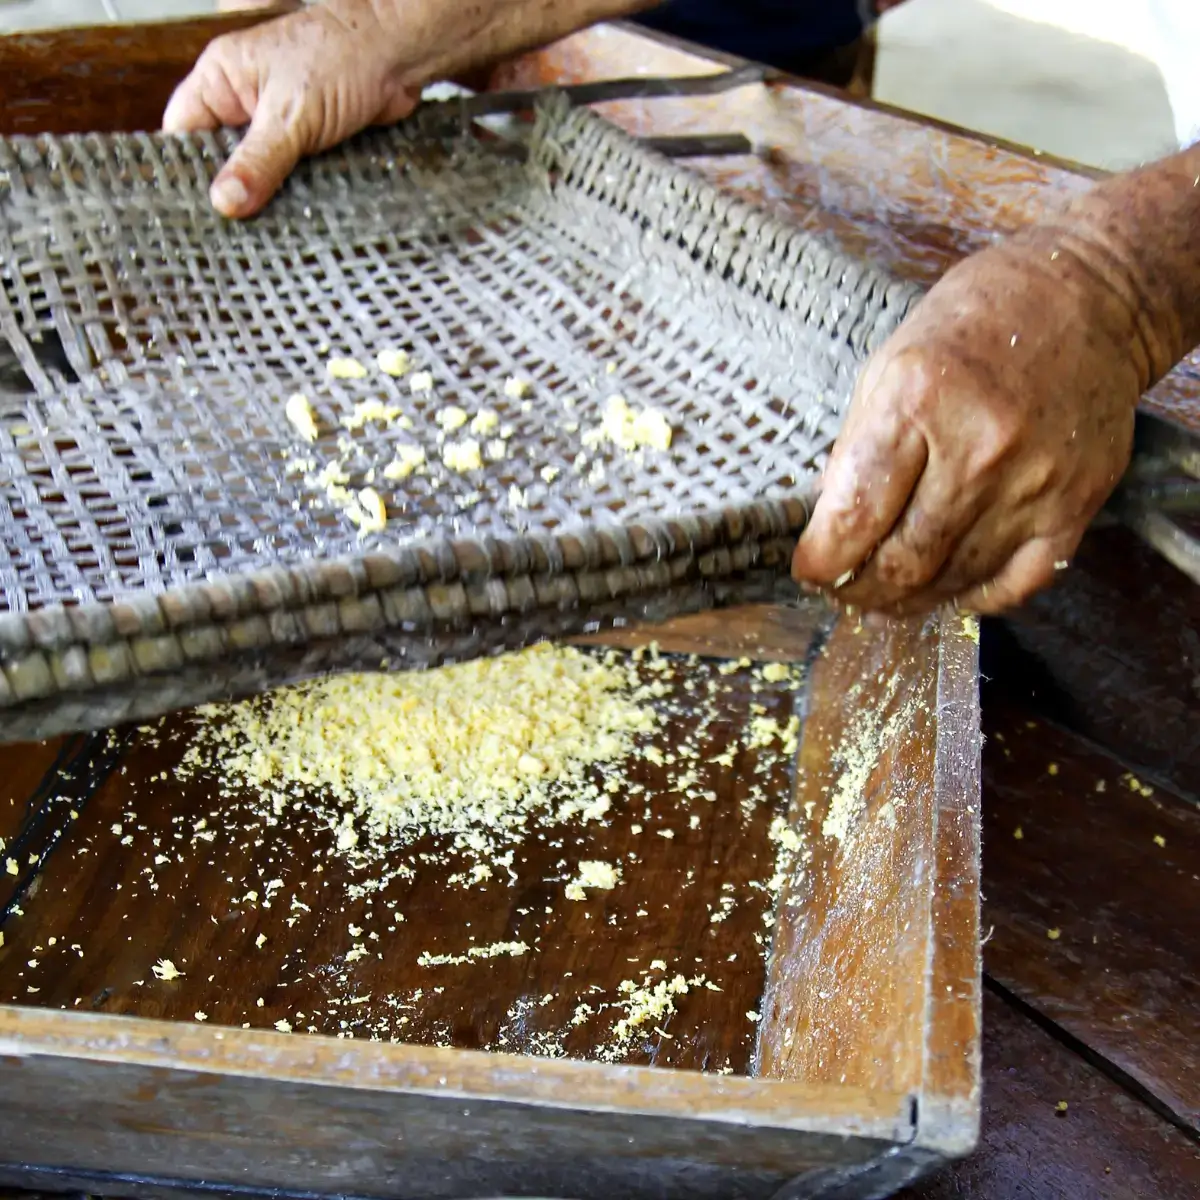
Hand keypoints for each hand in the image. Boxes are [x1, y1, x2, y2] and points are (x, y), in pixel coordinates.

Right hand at [163, 4, 420, 218]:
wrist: (398, 56)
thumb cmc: (342, 56)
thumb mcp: (291, 115)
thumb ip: (258, 161)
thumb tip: (224, 201)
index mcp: (221, 80)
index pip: (183, 133)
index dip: (186, 172)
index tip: (195, 214)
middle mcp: (244, 103)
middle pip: (220, 160)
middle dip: (229, 193)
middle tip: (230, 235)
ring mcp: (276, 126)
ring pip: (258, 174)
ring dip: (265, 200)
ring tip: (261, 234)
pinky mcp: (307, 146)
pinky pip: (291, 180)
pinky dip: (295, 198)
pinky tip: (294, 222)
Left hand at [790, 234, 1145, 614]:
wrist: (1090, 298)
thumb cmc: (976, 323)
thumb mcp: (888, 365)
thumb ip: (856, 449)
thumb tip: (829, 524)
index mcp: (918, 401)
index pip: (854, 515)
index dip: (822, 561)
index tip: (808, 569)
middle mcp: (979, 448)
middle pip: (903, 562)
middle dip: (858, 590)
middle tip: (841, 590)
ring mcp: (1034, 483)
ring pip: (953, 580)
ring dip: (907, 602)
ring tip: (882, 598)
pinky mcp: (1077, 505)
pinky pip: (1014, 584)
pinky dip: (971, 598)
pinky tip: (945, 590)